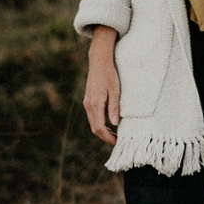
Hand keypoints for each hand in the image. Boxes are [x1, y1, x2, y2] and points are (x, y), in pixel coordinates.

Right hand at [83, 26, 120, 144]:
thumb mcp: (115, 91)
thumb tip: (115, 124)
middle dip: (105, 137)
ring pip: (92, 123)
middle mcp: (88, 105)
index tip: (117, 141)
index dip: (108, 137)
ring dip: (102, 130)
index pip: (99, 127)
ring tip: (114, 134)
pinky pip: (92, 116)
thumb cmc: (109, 75)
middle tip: (117, 140)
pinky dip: (99, 123)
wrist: (99, 62)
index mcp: (95, 104)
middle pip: (94, 128)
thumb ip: (114, 107)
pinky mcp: (88, 100)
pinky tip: (108, 123)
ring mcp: (87, 103)